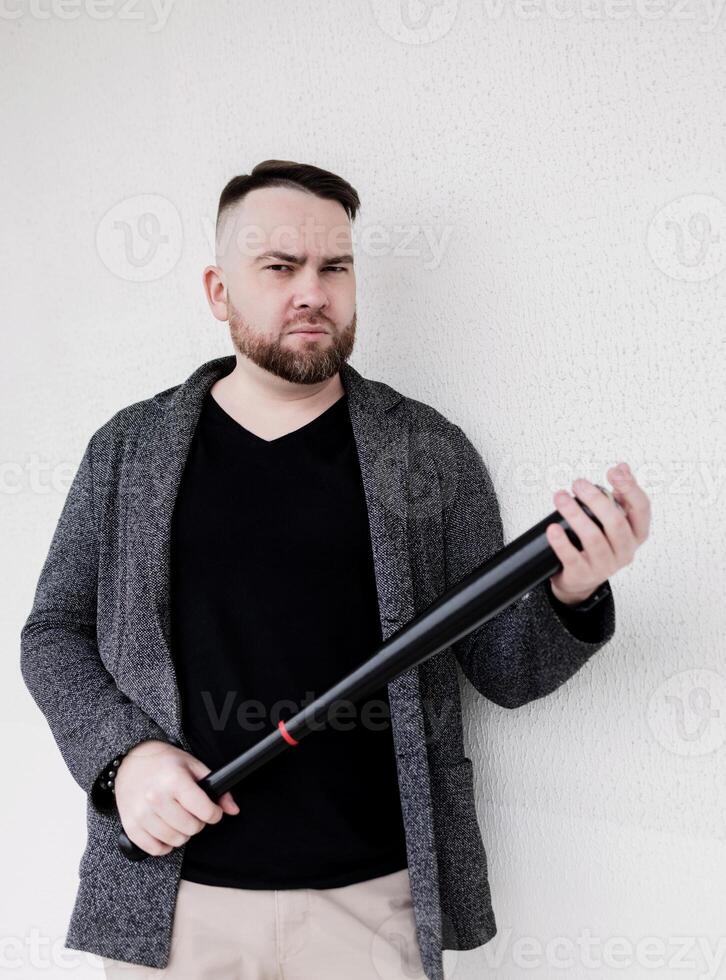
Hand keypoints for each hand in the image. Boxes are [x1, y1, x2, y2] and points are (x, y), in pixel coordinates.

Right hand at [115, 739, 239, 856]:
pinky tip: (165, 830)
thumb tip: (233, 809)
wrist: (131, 760)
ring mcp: (142, 813)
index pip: (205, 811)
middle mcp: (156, 797)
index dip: (214, 813)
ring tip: (179, 818)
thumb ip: (217, 788)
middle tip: (193, 812)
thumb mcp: (194, 766)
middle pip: (191, 828)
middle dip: (198, 823)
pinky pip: (155, 849)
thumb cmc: (164, 763)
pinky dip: (164, 844)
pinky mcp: (131, 826)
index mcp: (174, 780)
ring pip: (175, 840)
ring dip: (182, 833)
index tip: (212, 811)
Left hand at [545, 461, 650, 604]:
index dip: (630, 488)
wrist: (581, 578)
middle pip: (616, 523)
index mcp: (637, 533)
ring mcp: (605, 565)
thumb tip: (622, 467)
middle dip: (596, 499)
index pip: (641, 509)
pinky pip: (572, 557)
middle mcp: (625, 550)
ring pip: (594, 538)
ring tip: (561, 498)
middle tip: (578, 483)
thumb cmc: (599, 543)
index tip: (613, 472)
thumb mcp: (613, 520)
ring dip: (575, 515)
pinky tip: (553, 528)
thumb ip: (619, 494)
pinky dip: (561, 542)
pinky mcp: (583, 574)